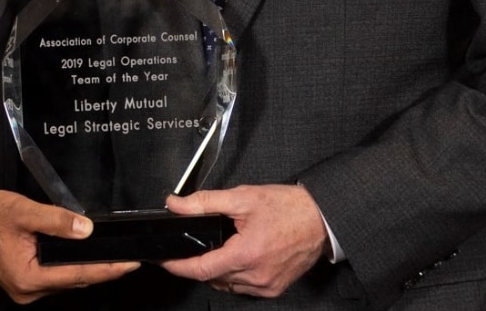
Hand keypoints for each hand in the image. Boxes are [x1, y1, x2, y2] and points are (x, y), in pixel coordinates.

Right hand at [0, 191, 138, 303]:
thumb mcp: (25, 211)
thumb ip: (57, 220)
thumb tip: (85, 229)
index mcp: (28, 277)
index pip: (77, 274)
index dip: (107, 269)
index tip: (130, 264)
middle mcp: (28, 290)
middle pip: (75, 281)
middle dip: (102, 270)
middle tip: (128, 259)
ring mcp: (27, 289)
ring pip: (66, 280)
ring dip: (87, 269)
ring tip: (112, 258)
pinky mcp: (26, 282)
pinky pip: (56, 277)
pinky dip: (71, 268)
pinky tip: (83, 257)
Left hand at [161, 184, 327, 297]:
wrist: (320, 218)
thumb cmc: (287, 207)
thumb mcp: (242, 197)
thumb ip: (205, 202)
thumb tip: (177, 204)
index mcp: (247, 255)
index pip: (202, 269)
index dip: (179, 266)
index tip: (165, 261)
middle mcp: (257, 276)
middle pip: (214, 276)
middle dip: (201, 260)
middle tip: (201, 239)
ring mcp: (266, 286)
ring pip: (228, 284)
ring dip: (219, 268)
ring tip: (224, 243)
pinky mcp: (274, 289)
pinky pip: (244, 286)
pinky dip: (235, 274)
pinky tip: (238, 255)